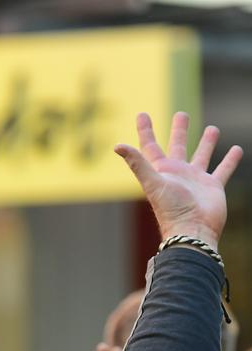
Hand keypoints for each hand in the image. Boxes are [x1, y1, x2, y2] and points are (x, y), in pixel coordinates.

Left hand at [115, 112, 242, 247]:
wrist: (192, 232)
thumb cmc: (171, 209)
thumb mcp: (152, 182)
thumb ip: (137, 163)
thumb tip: (117, 146)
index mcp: (162, 171)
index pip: (150, 147)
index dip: (145, 130)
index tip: (142, 114)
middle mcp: (178, 174)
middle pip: (178, 146)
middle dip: (179, 130)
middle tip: (181, 114)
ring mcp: (196, 180)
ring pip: (202, 156)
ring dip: (207, 143)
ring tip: (212, 128)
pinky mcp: (213, 187)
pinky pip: (223, 170)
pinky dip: (230, 160)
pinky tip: (237, 149)